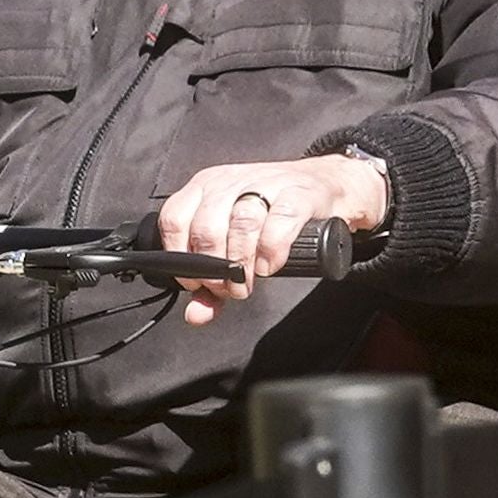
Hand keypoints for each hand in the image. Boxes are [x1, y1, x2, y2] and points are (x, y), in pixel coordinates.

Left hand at [153, 154, 388, 325]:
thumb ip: (211, 282)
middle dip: (214, 269)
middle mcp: (229, 182)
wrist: (323, 186)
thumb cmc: (271, 216)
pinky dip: (271, 250)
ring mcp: (264, 183)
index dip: (180, 257)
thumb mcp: (234, 244)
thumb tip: (195, 315)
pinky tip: (270, 266)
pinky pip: (280, 220)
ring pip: (241, 222)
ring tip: (248, 282)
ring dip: (241, 263)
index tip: (197, 282)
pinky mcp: (298, 192)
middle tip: (229, 288)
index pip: (174, 218)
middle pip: (207, 226)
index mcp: (205, 188)